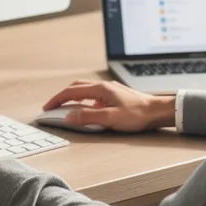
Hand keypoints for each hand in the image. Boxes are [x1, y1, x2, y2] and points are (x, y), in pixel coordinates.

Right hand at [43, 80, 175, 132]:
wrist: (158, 111)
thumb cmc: (138, 114)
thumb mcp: (110, 118)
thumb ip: (88, 117)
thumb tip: (68, 117)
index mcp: (100, 89)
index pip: (71, 92)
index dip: (57, 100)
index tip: (47, 108)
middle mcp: (104, 87)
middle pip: (76, 87)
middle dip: (62, 96)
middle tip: (53, 106)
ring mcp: (110, 90)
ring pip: (85, 90)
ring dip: (73, 97)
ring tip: (66, 107)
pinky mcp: (115, 95)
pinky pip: (94, 95)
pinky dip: (84, 100)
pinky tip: (88, 110)